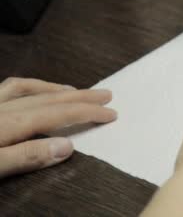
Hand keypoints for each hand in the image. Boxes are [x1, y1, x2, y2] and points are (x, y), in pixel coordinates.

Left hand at [0, 78, 115, 177]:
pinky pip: (11, 88)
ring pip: (32, 91)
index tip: (111, 114)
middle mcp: (6, 109)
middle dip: (81, 98)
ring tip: (77, 91)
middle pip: (51, 100)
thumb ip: (27, 156)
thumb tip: (67, 147)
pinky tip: (37, 89)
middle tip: (106, 95)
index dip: (88, 113)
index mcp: (13, 124)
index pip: (60, 115)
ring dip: (58, 90)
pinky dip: (31, 86)